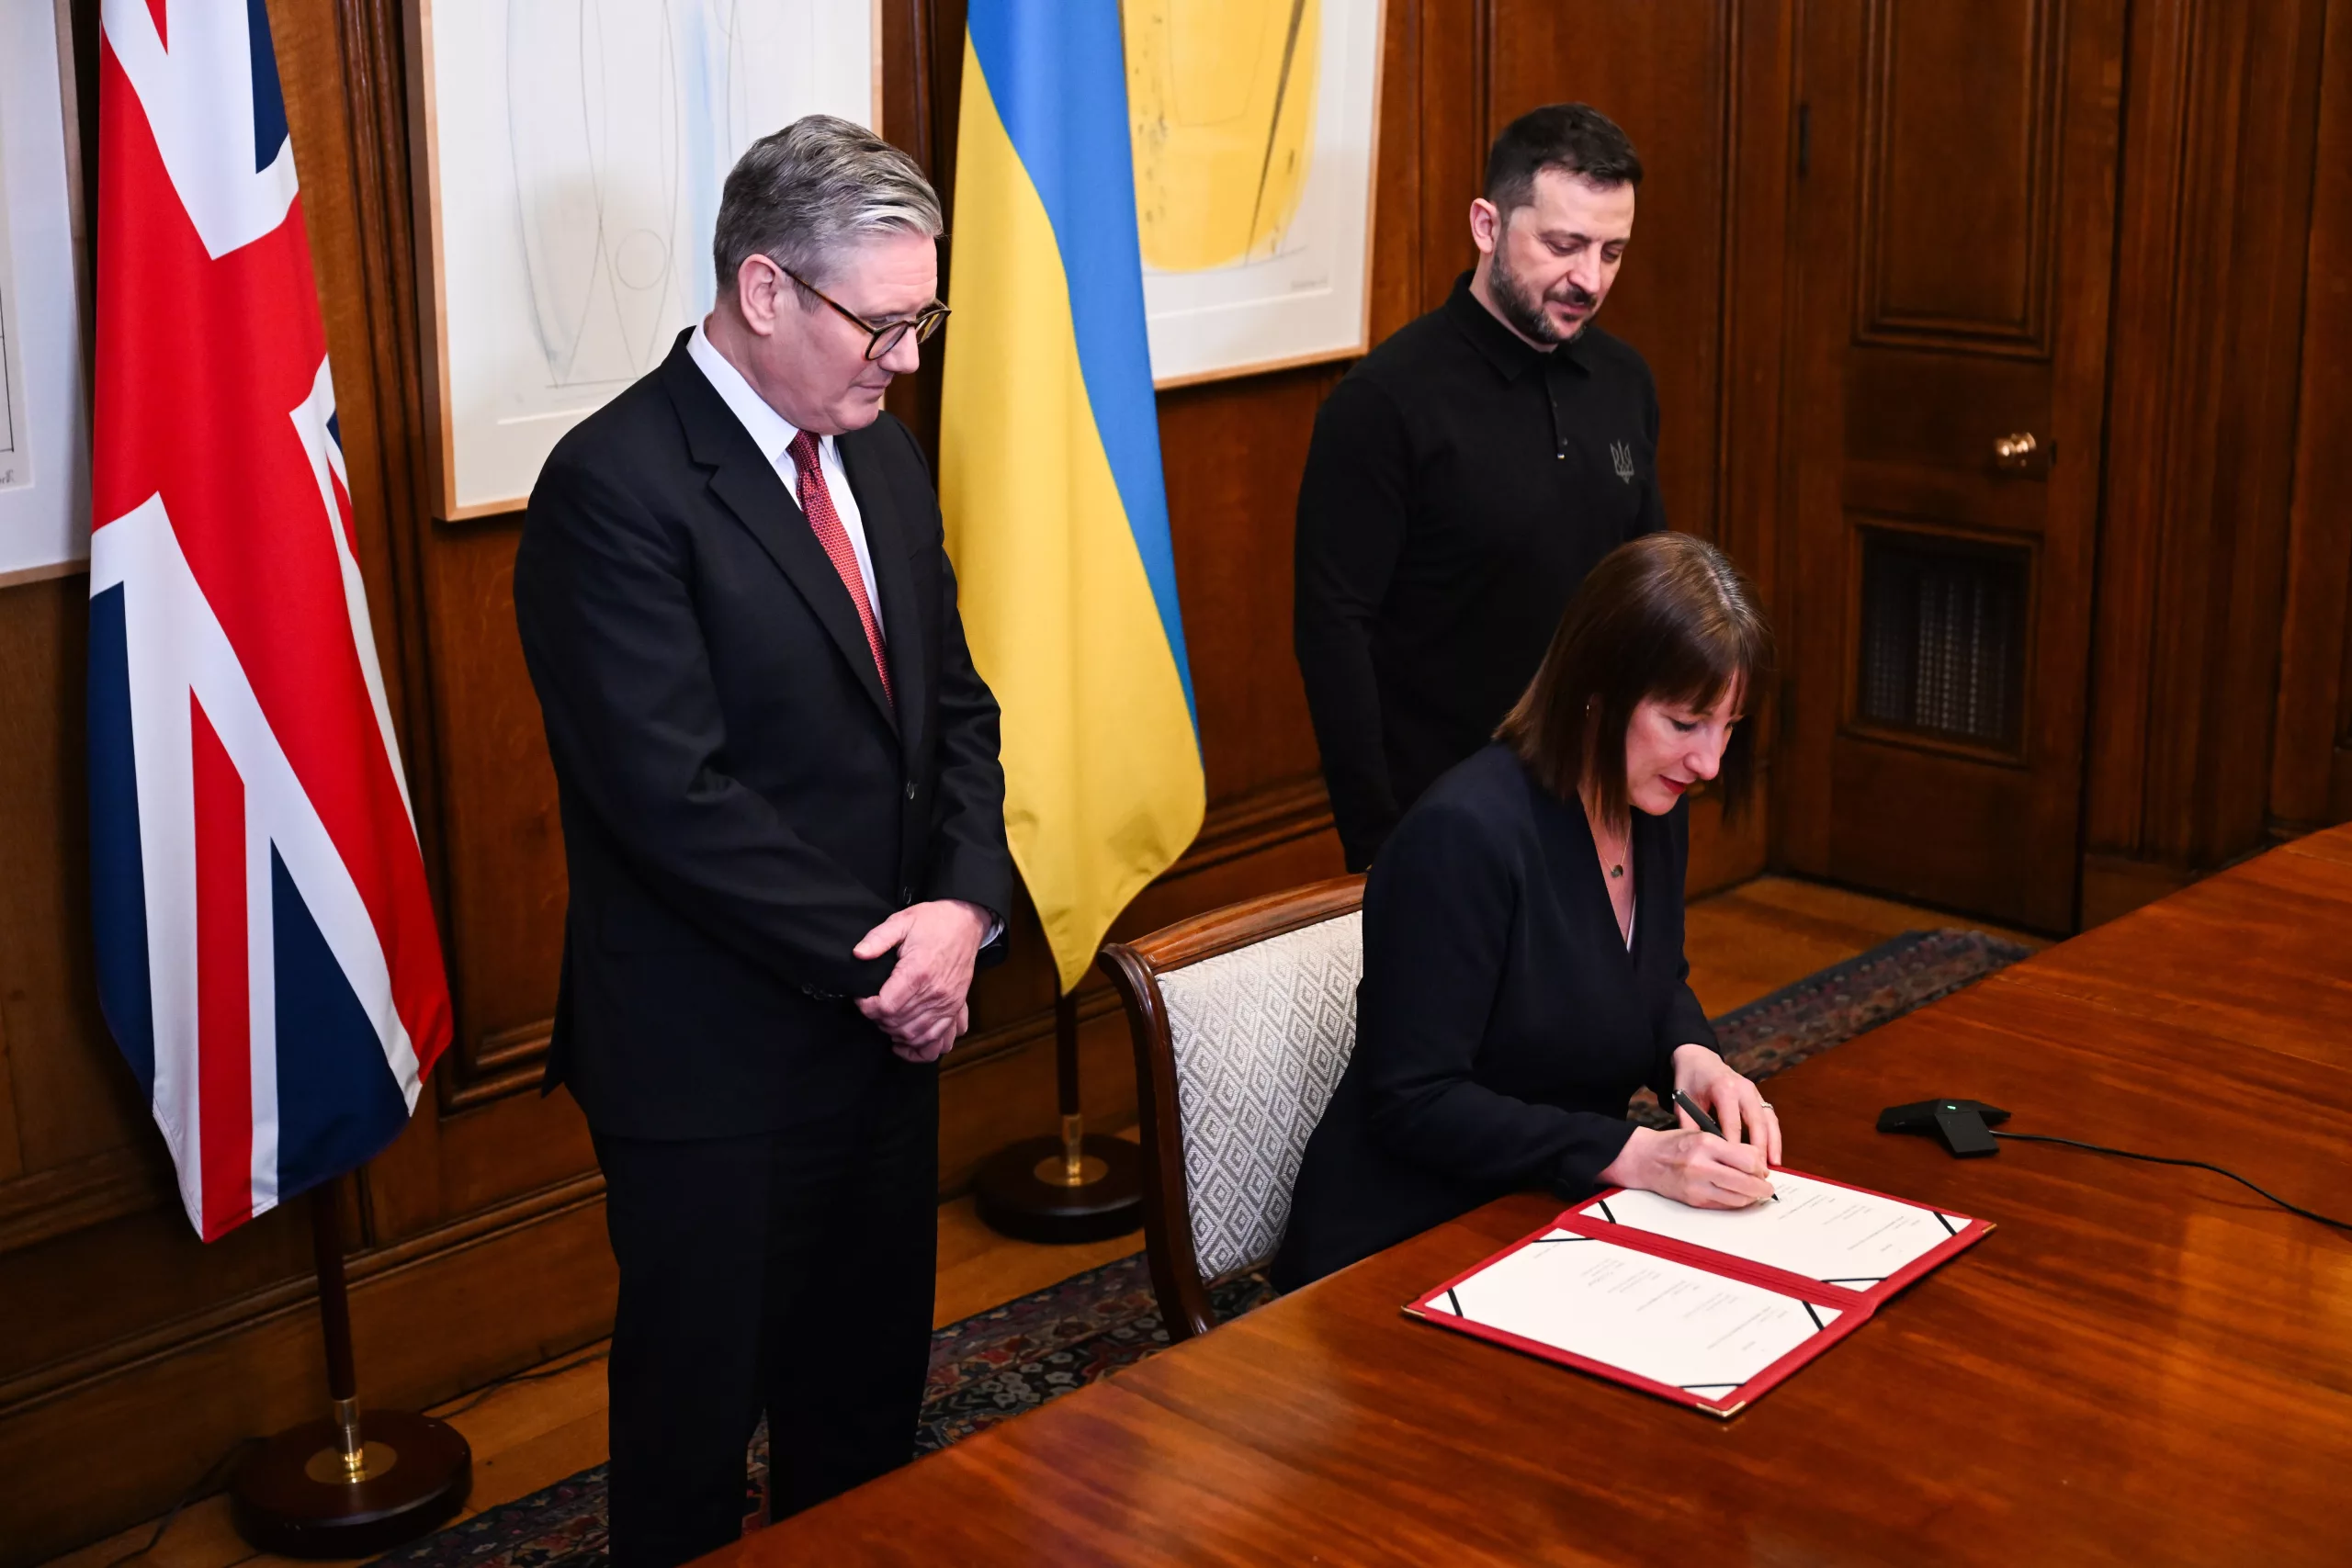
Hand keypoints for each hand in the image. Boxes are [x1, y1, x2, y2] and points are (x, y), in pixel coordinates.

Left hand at [854, 899, 987, 1057]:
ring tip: (886, 1022)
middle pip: (898, 1024)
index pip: (886, 1007)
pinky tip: (906, 1044)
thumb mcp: (901, 921)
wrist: (966, 921)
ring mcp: (948, 1004)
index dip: (867, 1007)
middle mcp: (935, 993)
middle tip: (872, 1007)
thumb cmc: (933, 921)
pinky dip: (922, 1049)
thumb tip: (858, 954)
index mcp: (918, 973)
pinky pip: (940, 1041)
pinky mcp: (955, 1008)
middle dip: (879, 1020)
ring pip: (917, 1036)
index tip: (861, 998)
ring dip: (897, 1034)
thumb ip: (877, 938)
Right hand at [1600, 1125, 1776, 1208]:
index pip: (1747, 1160)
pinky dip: (1735, 1202)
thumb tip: (1758, 1161)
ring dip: (1751, 1197)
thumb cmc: (1675, 1144)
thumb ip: (1731, 1146)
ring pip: (1737, 1198)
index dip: (1760, 1167)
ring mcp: (1697, 1186)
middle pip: (1746, 1183)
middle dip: (1762, 1188)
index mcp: (1706, 1144)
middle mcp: (1701, 1166)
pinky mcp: (1694, 1201)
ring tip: (1755, 1192)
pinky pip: (1724, 1205)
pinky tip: (1738, 1196)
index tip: (1763, 1169)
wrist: (1645, 1159)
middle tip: (1767, 1187)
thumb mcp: (1703, 1134)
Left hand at [1670, 1043, 1782, 1164]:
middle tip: (1757, 1171)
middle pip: (1757, 1122)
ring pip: (1769, 1120)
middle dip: (1758, 1148)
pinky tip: (1773, 1154)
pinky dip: (1774, 1136)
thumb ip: (1689, 1125)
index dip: (1735, 1147)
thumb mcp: (1682, 1101)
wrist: (1698, 1059)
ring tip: (1772, 1166)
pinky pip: (1770, 1117)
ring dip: (1772, 1143)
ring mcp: (1754, 1091)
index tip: (1735, 1168)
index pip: (1732, 1123)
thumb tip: (1700, 1153)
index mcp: (1724, 1089)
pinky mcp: (1758, 1096)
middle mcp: (1743, 1089)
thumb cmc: (1689, 1081)